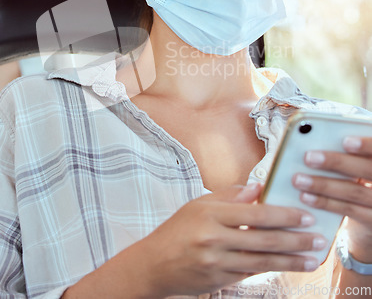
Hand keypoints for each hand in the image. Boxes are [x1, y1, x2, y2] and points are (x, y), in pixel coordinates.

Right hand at [137, 183, 324, 297]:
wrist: (154, 264)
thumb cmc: (176, 230)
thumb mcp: (198, 204)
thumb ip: (229, 195)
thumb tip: (257, 188)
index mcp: (211, 214)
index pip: (255, 213)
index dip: (283, 215)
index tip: (304, 215)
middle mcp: (215, 239)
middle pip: (264, 239)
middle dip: (295, 239)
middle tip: (316, 237)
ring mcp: (217, 262)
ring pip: (262, 260)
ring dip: (291, 260)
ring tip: (311, 257)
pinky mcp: (219, 280)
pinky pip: (251, 273)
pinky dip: (271, 268)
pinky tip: (287, 265)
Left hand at [292, 136, 371, 260]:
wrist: (369, 211)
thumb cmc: (357, 172)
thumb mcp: (358, 160)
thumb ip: (348, 152)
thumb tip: (313, 135)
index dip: (367, 145)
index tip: (345, 141)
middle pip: (367, 169)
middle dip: (337, 162)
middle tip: (308, 157)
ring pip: (355, 191)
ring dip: (323, 185)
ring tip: (298, 179)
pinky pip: (350, 210)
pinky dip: (326, 202)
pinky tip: (305, 197)